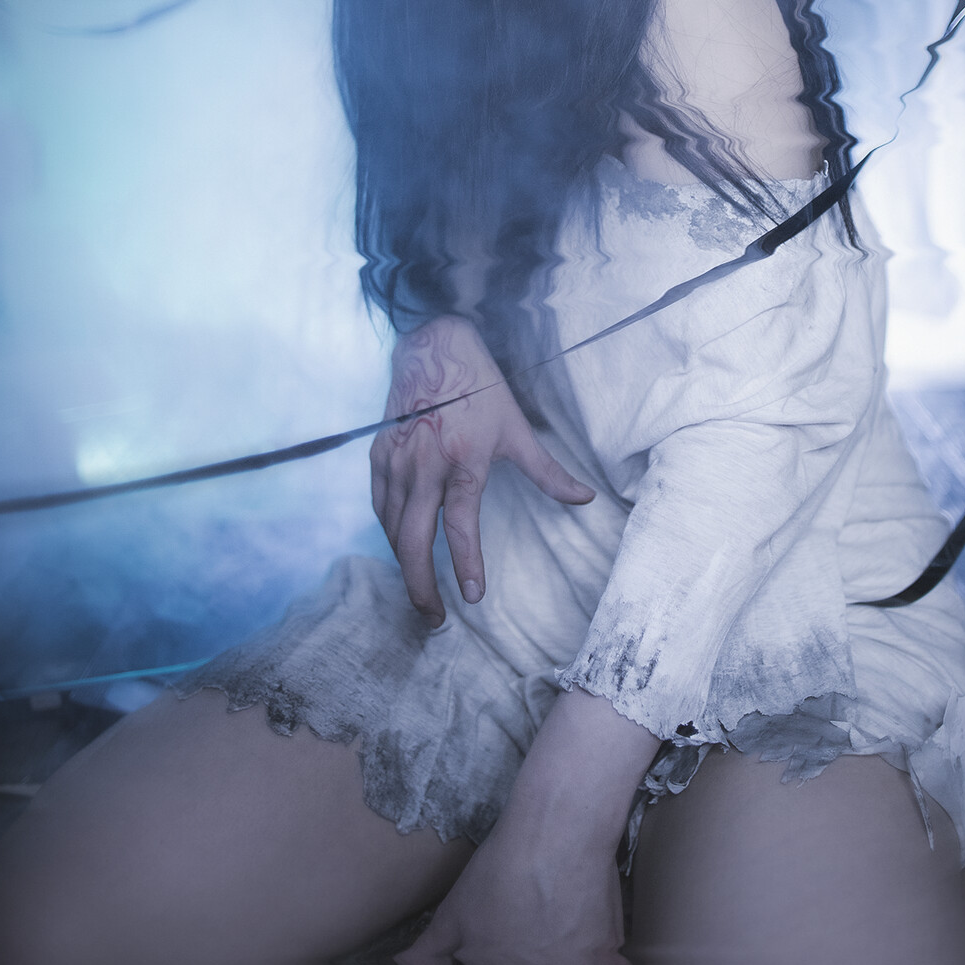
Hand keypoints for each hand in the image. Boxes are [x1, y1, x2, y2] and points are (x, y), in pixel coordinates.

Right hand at [370, 315, 593, 625]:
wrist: (434, 348)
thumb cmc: (480, 389)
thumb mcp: (517, 430)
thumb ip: (549, 472)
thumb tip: (586, 499)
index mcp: (463, 460)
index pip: (461, 524)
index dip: (466, 563)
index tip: (472, 596)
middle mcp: (424, 465)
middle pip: (413, 540)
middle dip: (421, 585)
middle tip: (435, 617)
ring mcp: (396, 462)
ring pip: (393, 529)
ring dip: (405, 566)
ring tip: (422, 593)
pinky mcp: (378, 456)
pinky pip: (379, 507)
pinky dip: (389, 534)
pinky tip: (402, 550)